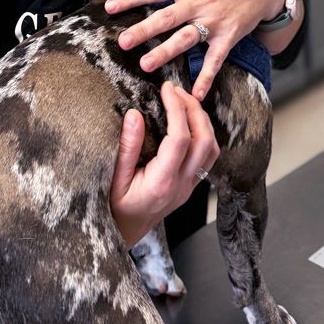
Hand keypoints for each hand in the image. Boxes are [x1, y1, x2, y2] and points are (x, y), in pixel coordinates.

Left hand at [105, 0, 284, 99]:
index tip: (110, 7)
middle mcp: (200, 2)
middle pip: (167, 17)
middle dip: (143, 30)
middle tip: (123, 42)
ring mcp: (214, 21)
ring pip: (186, 39)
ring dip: (166, 52)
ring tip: (146, 64)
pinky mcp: (228, 36)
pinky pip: (215, 59)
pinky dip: (206, 77)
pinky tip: (195, 94)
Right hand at [109, 80, 219, 247]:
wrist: (123, 235)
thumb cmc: (113, 208)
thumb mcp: (112, 178)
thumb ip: (126, 147)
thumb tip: (134, 114)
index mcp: (162, 182)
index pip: (180, 139)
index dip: (176, 109)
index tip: (165, 89)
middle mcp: (182, 185)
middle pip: (204, 141)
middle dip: (194, 109)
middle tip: (176, 89)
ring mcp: (189, 187)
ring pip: (211, 150)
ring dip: (203, 121)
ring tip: (184, 101)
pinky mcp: (190, 186)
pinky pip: (207, 157)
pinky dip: (203, 134)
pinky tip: (188, 122)